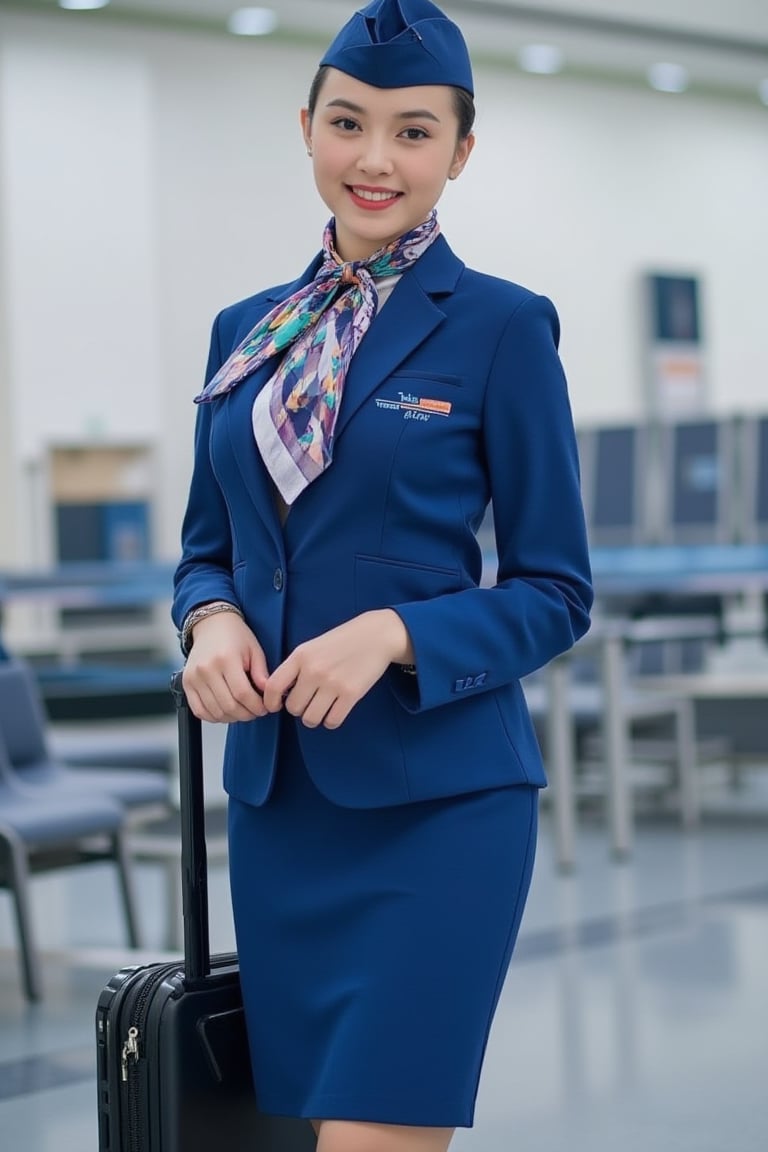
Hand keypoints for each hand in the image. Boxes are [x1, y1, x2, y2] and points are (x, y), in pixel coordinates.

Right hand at [182, 611, 268, 722]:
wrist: (211, 624)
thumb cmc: (235, 636)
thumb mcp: (254, 650)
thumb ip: (262, 673)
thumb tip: (269, 696)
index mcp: (226, 658)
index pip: (242, 693)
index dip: (256, 706)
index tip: (264, 708)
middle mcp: (206, 669)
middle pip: (229, 706)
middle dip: (247, 714)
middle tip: (256, 711)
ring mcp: (194, 677)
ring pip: (215, 712)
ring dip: (232, 718)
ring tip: (242, 711)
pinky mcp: (186, 683)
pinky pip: (199, 710)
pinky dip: (214, 717)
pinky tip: (225, 711)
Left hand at [262, 609, 412, 728]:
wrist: (375, 635)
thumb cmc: (341, 642)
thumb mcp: (312, 647)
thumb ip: (295, 667)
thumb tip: (280, 694)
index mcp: (300, 656)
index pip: (273, 686)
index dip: (270, 702)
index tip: (275, 706)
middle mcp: (314, 670)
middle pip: (293, 708)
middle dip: (299, 708)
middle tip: (309, 701)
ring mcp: (332, 683)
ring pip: (310, 718)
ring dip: (314, 717)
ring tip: (321, 708)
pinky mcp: (351, 694)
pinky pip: (332, 721)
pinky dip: (331, 720)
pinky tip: (335, 710)